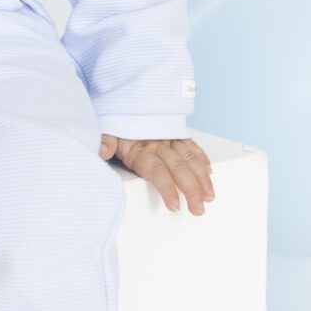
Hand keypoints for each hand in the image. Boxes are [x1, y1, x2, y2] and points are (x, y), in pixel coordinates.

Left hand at [99, 134, 214, 214]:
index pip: (157, 171)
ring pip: (190, 159)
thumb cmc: (117, 124)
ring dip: (202, 178)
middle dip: (191, 190)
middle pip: (178, 169)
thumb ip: (105, 142)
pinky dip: (202, 159)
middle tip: (198, 209)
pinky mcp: (176, 134)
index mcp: (141, 149)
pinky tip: (209, 172)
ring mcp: (170, 139)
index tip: (175, 205)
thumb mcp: (106, 132)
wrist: (125, 101)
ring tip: (209, 196)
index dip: (167, 188)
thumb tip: (101, 151)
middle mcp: (159, 144)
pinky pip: (192, 146)